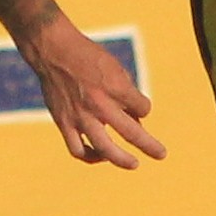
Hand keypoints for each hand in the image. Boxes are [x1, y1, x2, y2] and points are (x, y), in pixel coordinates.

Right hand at [21, 16, 163, 166]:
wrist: (54, 51)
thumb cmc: (88, 57)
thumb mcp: (115, 68)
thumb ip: (127, 93)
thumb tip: (137, 120)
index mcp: (115, 86)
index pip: (143, 108)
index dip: (144, 108)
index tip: (139, 106)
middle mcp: (99, 103)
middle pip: (132, 132)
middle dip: (149, 145)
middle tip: (161, 154)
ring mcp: (80, 116)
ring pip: (104, 148)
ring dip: (122, 160)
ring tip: (133, 164)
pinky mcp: (63, 122)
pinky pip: (78, 150)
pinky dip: (90, 157)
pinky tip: (101, 156)